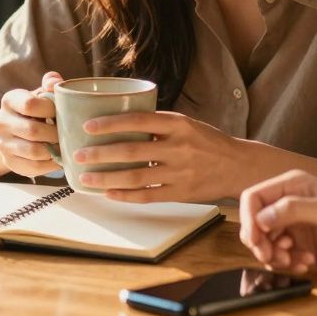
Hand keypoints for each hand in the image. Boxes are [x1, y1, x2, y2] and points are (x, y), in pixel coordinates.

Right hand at [0, 71, 63, 176]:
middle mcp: (1, 122)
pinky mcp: (9, 162)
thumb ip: (50, 85)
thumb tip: (55, 81)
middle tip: (69, 133)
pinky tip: (60, 159)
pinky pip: (33, 168)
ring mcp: (3, 144)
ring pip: (34, 152)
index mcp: (9, 100)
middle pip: (33, 131)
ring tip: (66, 146)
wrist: (10, 131)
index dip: (51, 109)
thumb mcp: (39, 94)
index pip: (30, 105)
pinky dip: (51, 165)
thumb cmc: (34, 110)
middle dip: (56, 133)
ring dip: (54, 150)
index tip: (60, 112)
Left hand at [72, 111, 240, 201]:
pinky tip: (108, 194)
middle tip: (78, 155)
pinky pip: (148, 196)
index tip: (88, 126)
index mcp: (178, 124)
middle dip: (100, 154)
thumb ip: (157, 125)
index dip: (110, 123)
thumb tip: (118, 122)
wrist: (238, 165)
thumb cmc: (206, 141)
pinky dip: (126, 195)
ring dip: (107, 178)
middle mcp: (179, 147)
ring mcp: (180, 172)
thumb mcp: (186, 124)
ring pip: (136, 176)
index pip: (138, 120)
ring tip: (86, 177)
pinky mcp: (182, 193)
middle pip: (131, 150)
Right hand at [238, 170, 316, 274]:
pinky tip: (306, 264)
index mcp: (294, 185)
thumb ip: (293, 210)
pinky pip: (281, 256)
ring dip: (275, 255)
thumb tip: (261, 217)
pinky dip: (287, 263)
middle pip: (256, 223)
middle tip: (275, 257)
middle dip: (261, 242)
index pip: (254, 197)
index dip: (248, 218)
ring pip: (266, 242)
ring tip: (294, 261)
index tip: (254, 240)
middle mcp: (290, 204)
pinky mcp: (302, 246)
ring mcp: (296, 226)